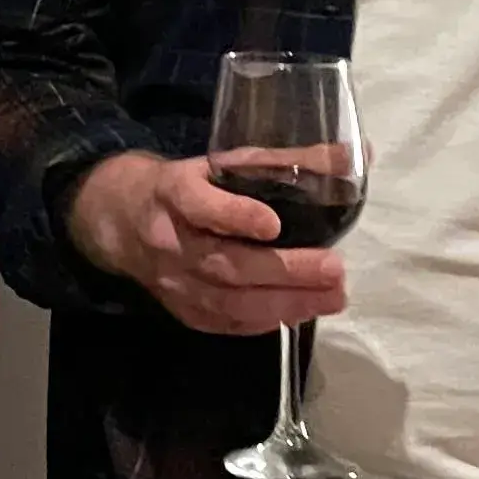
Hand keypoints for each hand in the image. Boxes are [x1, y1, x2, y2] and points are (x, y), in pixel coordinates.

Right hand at [62, 148, 346, 338]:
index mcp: (174, 192)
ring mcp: (173, 281)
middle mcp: (169, 240)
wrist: (122, 220)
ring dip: (285, 303)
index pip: (200, 206)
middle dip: (283, 270)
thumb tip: (355, 156)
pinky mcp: (182, 310)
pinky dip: (265, 321)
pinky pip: (225, 323)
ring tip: (333, 297)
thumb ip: (287, 161)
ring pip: (227, 302)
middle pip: (224, 264)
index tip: (273, 223)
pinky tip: (302, 312)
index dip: (234, 215)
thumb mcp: (225, 162)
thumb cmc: (187, 186)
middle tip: (334, 269)